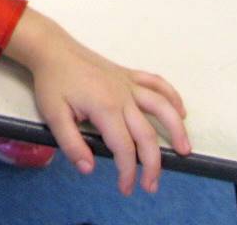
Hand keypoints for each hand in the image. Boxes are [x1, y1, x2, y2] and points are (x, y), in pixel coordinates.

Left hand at [9, 12, 191, 194]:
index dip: (127, 172)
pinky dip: (172, 96)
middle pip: (146, 134)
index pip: (124, 148)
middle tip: (151, 186)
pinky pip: (157, 83)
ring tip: (185, 149)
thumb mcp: (53, 115)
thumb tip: (89, 169)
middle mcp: (123, 96)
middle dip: (152, 164)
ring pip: (162, 107)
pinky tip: (181, 111)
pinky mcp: (128, 74)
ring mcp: (128, 83)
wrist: (52, 48)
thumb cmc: (52, 81)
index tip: (125, 188)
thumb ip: (71, 144)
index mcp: (105, 108)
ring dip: (177, 129)